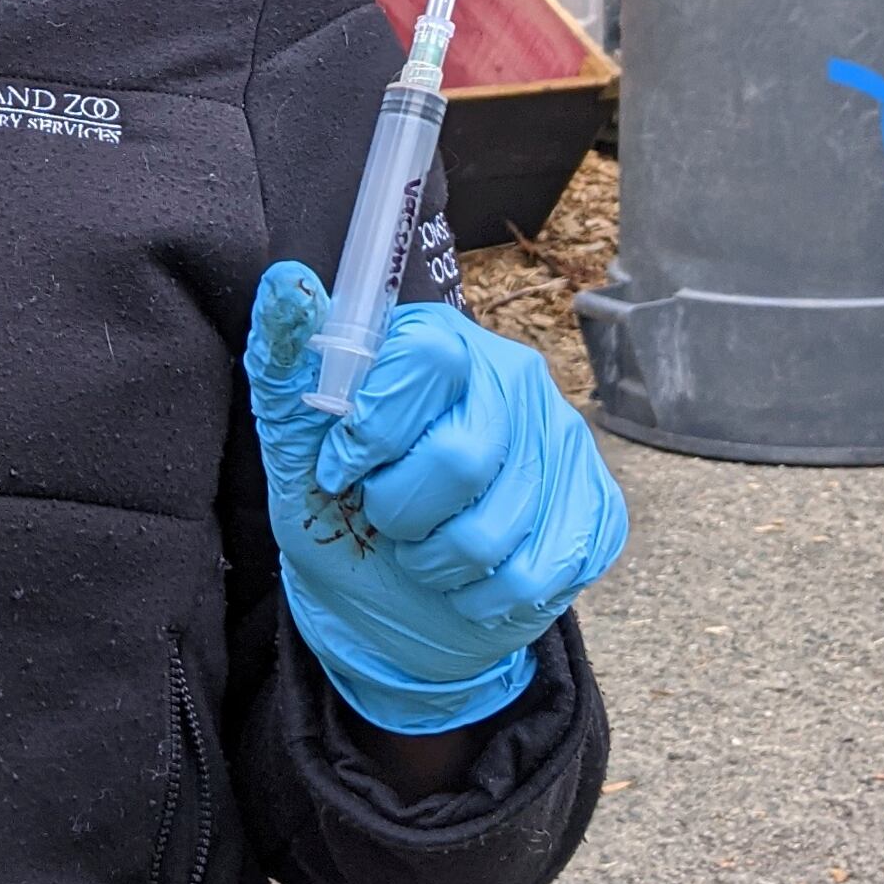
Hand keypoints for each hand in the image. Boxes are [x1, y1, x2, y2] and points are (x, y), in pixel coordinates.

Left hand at [244, 262, 626, 735]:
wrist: (386, 599)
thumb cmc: (337, 508)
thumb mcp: (292, 445)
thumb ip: (285, 366)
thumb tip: (286, 283)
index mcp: (436, 338)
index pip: (425, 360)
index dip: (374, 431)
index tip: (340, 470)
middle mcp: (511, 375)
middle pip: (462, 458)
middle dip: (399, 512)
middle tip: (383, 518)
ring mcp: (563, 440)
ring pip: (495, 530)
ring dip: (435, 564)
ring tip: (421, 550)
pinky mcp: (597, 509)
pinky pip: (538, 575)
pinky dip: (482, 599)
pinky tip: (466, 580)